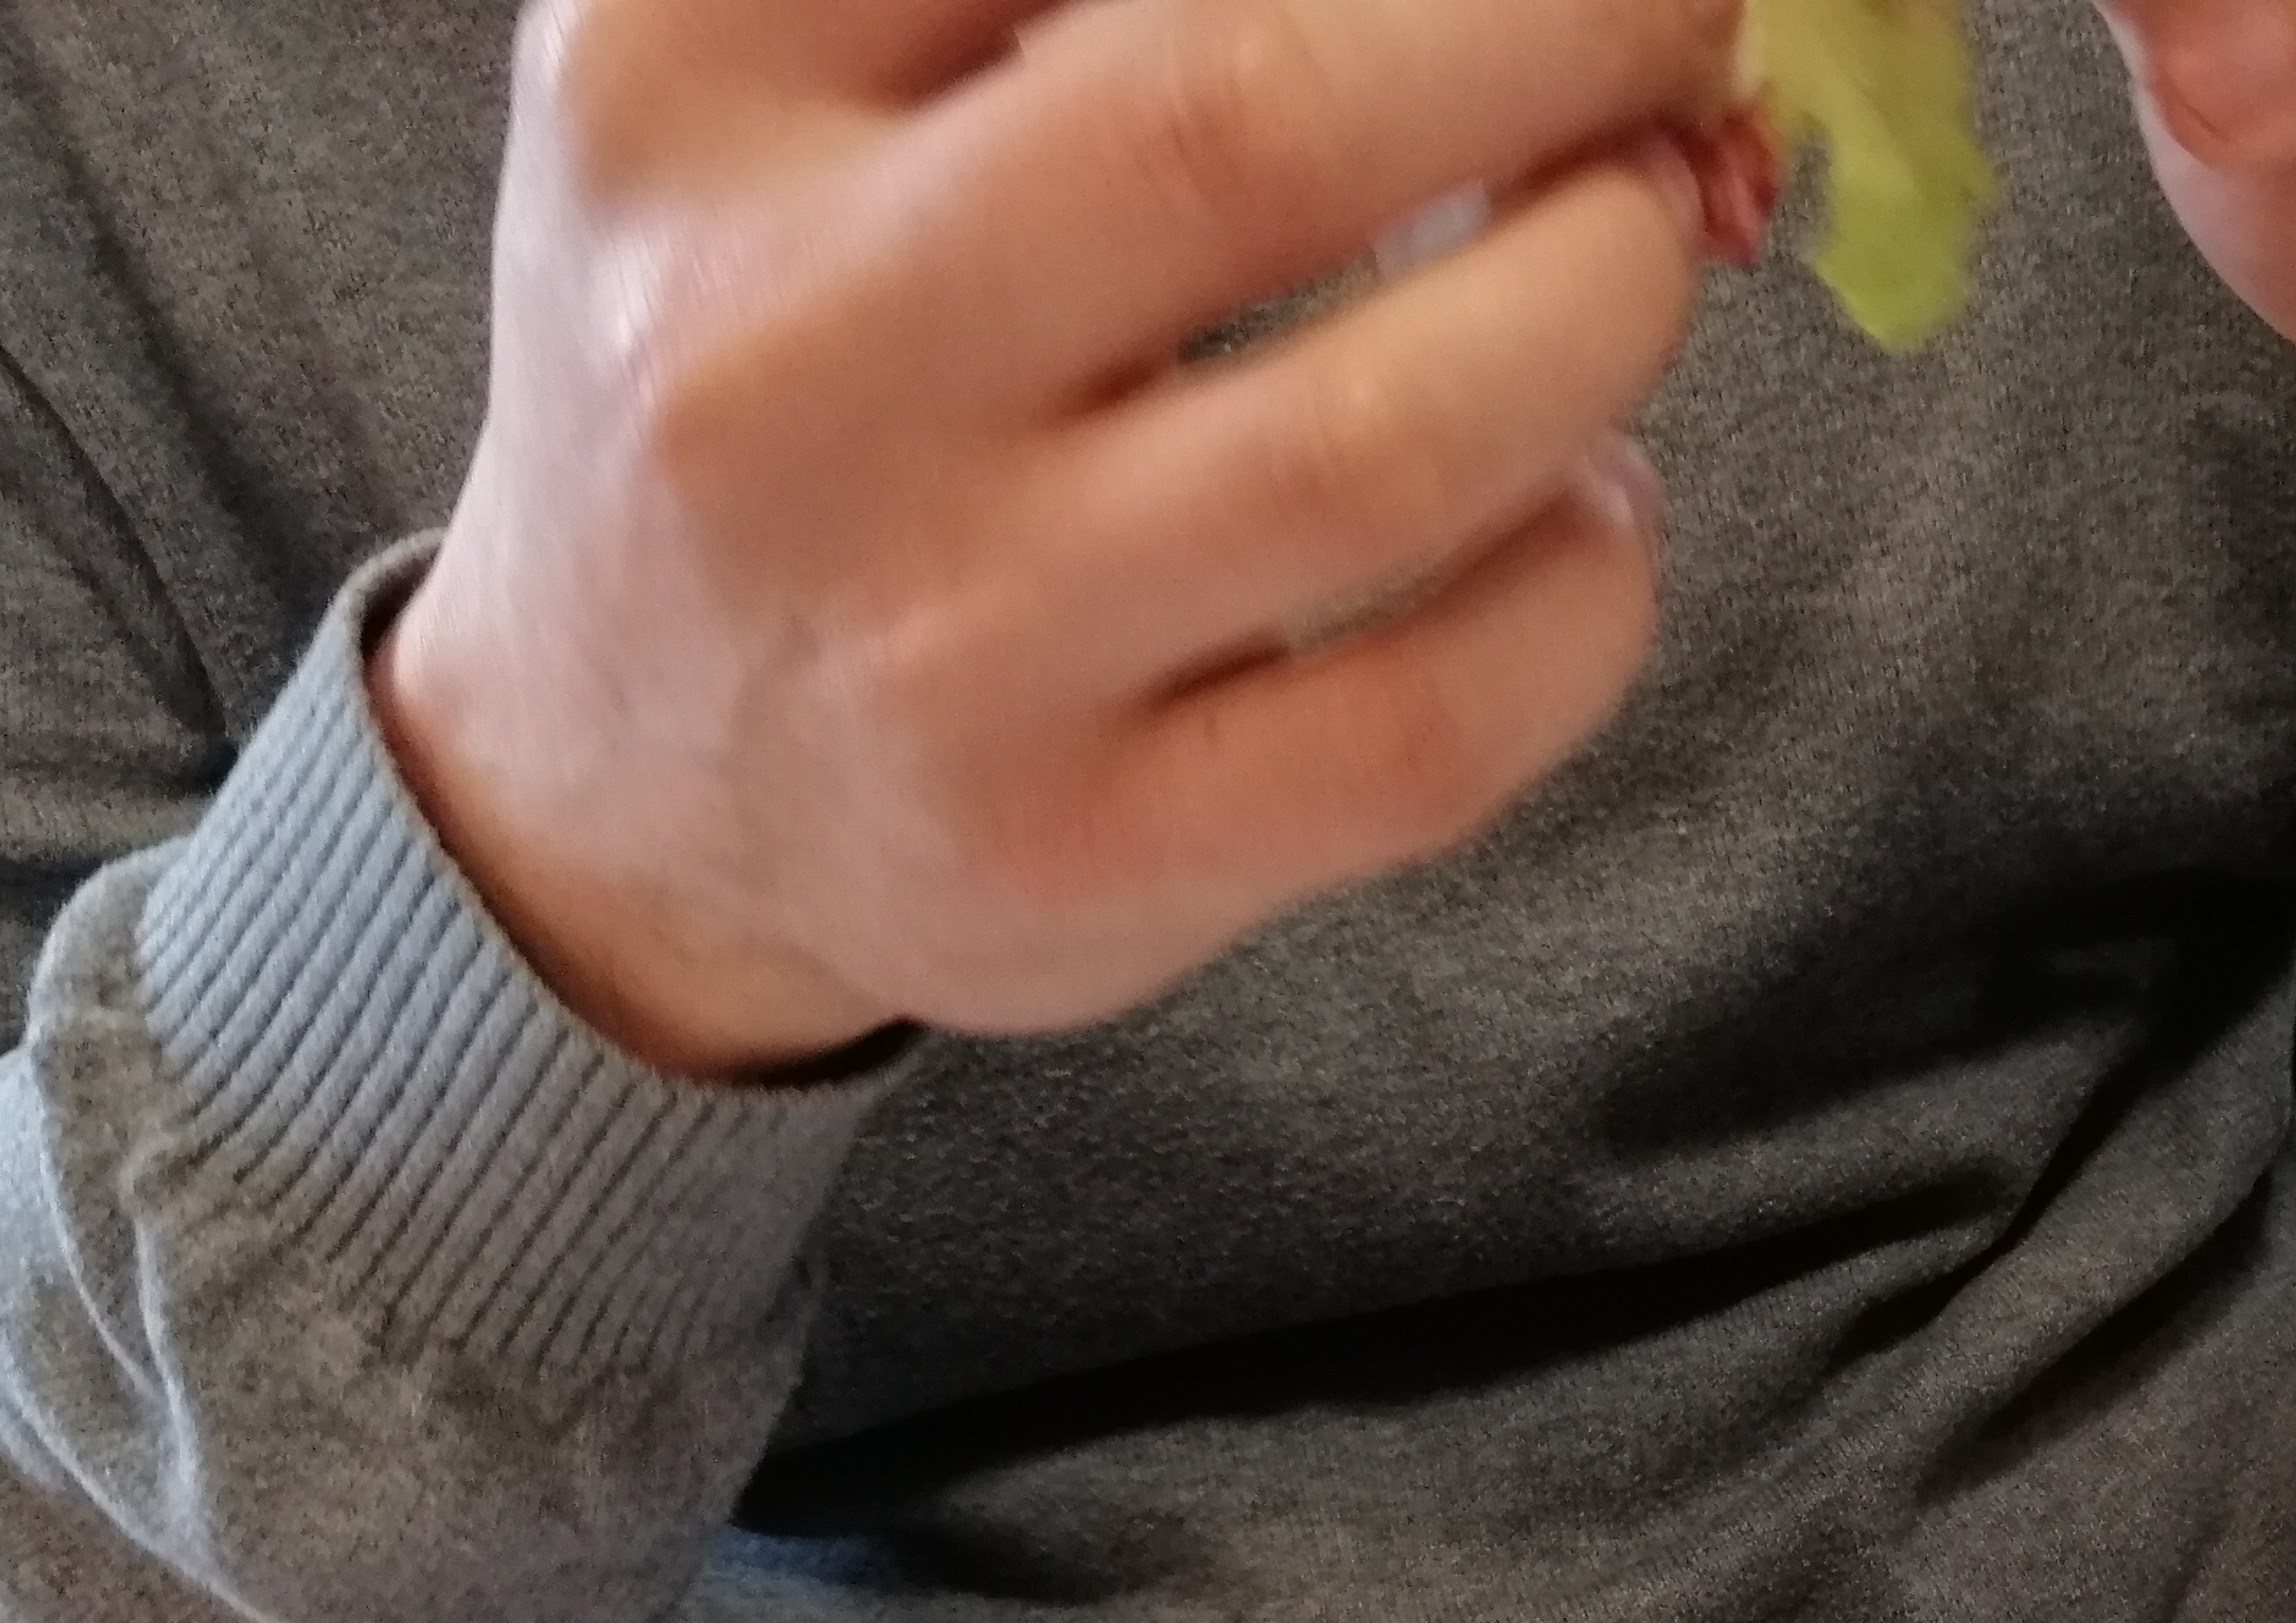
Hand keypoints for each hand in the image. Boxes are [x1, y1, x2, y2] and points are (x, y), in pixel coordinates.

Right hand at [376, 0, 1740, 1078]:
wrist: (625, 777)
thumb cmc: (789, 348)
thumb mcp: (785, 60)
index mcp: (687, 73)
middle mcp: (784, 361)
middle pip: (1250, 124)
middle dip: (1557, 38)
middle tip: (1671, 21)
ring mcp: (939, 646)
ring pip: (1386, 444)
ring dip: (1604, 301)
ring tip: (1632, 240)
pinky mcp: (1085, 864)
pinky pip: (1433, 723)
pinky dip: (1588, 583)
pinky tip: (1582, 502)